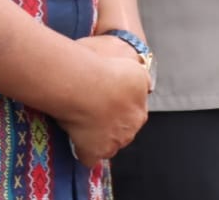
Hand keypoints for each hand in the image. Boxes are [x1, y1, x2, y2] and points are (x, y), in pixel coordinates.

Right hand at [58, 47, 149, 166]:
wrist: (84, 82)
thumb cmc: (99, 64)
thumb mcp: (129, 61)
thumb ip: (137, 74)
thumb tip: (144, 82)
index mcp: (141, 98)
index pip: (134, 106)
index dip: (119, 102)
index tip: (105, 95)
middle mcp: (133, 121)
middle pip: (125, 127)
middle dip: (113, 121)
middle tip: (92, 107)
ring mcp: (116, 139)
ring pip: (110, 143)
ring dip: (99, 136)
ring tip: (80, 122)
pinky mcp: (96, 151)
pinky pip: (90, 157)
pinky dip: (84, 151)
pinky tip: (74, 139)